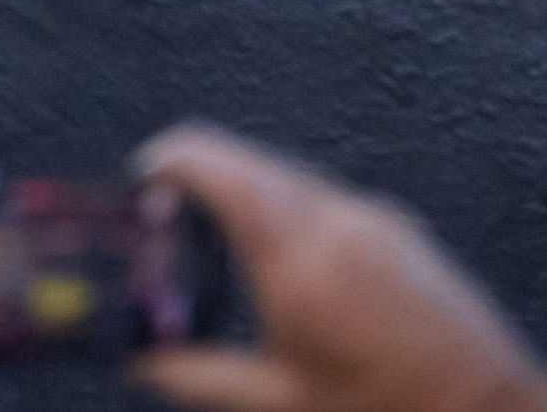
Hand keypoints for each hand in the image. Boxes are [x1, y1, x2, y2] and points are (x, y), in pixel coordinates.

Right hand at [131, 124, 546, 411]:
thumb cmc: (394, 410)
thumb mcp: (283, 403)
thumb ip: (200, 377)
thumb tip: (145, 365)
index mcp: (295, 255)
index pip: (208, 160)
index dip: (163, 162)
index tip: (142, 188)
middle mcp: (335, 219)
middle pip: (244, 160)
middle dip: (201, 183)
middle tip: (176, 227)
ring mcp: (375, 219)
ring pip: (289, 176)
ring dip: (251, 196)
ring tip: (233, 251)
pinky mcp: (404, 230)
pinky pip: (329, 199)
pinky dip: (295, 213)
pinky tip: (297, 269)